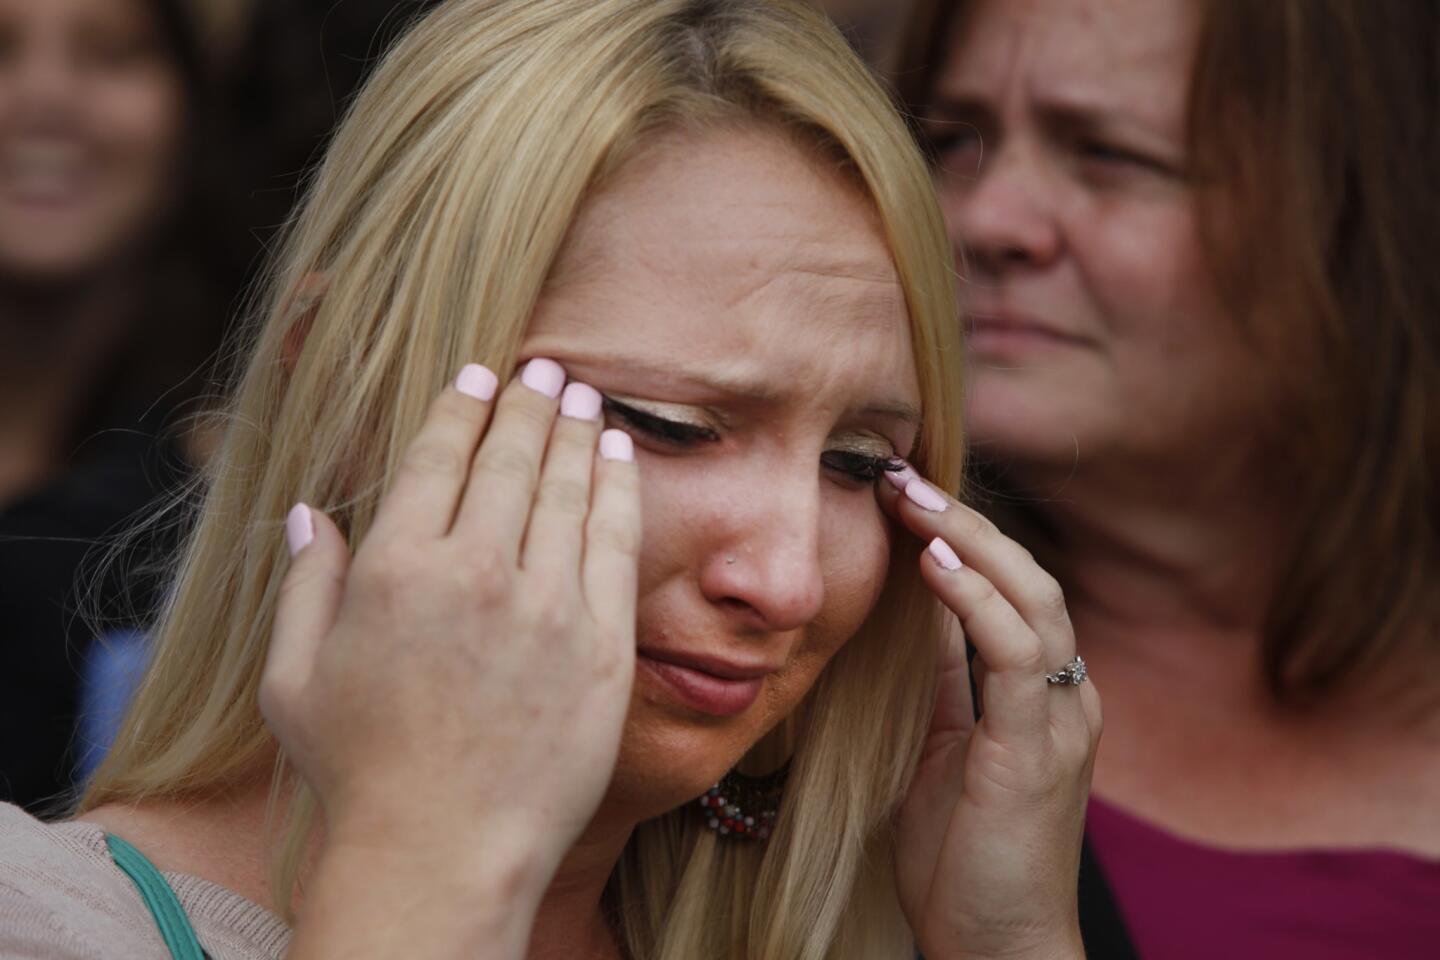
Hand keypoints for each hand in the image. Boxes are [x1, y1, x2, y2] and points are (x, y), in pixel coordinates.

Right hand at [260, 359, 640, 889]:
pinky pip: (616, 542)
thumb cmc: (359, 772)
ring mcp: (548, 607)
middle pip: (511, 458)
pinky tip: (618, 455)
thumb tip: (310, 513)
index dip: (463, 405)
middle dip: (528, 402)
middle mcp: (477, 572)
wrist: (444, 854)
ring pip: (568, 488)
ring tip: (582, 395)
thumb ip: (304, 585)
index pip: (439, 456)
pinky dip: (618, 487)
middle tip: (543, 370)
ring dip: (575, 430)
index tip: (478, 376)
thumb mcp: (293, 679)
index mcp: (396, 568)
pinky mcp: (602, 645)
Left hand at [882, 466, 1098, 959]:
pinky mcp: (1037, 749)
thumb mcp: (947, 748)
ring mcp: (1059, 720)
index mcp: (1043, 696)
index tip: (902, 494)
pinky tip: (937, 561)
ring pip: (1032, 599)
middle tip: (901, 475)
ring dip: (972, 538)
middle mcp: (1064, 697)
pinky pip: (1013, 654)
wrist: (996, 949)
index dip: (963, 536)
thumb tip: (923, 612)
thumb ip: (947, 681)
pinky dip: (978, 599)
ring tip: (914, 497)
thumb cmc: (965, 859)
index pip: (1012, 591)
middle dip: (966, 518)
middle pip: (1029, 579)